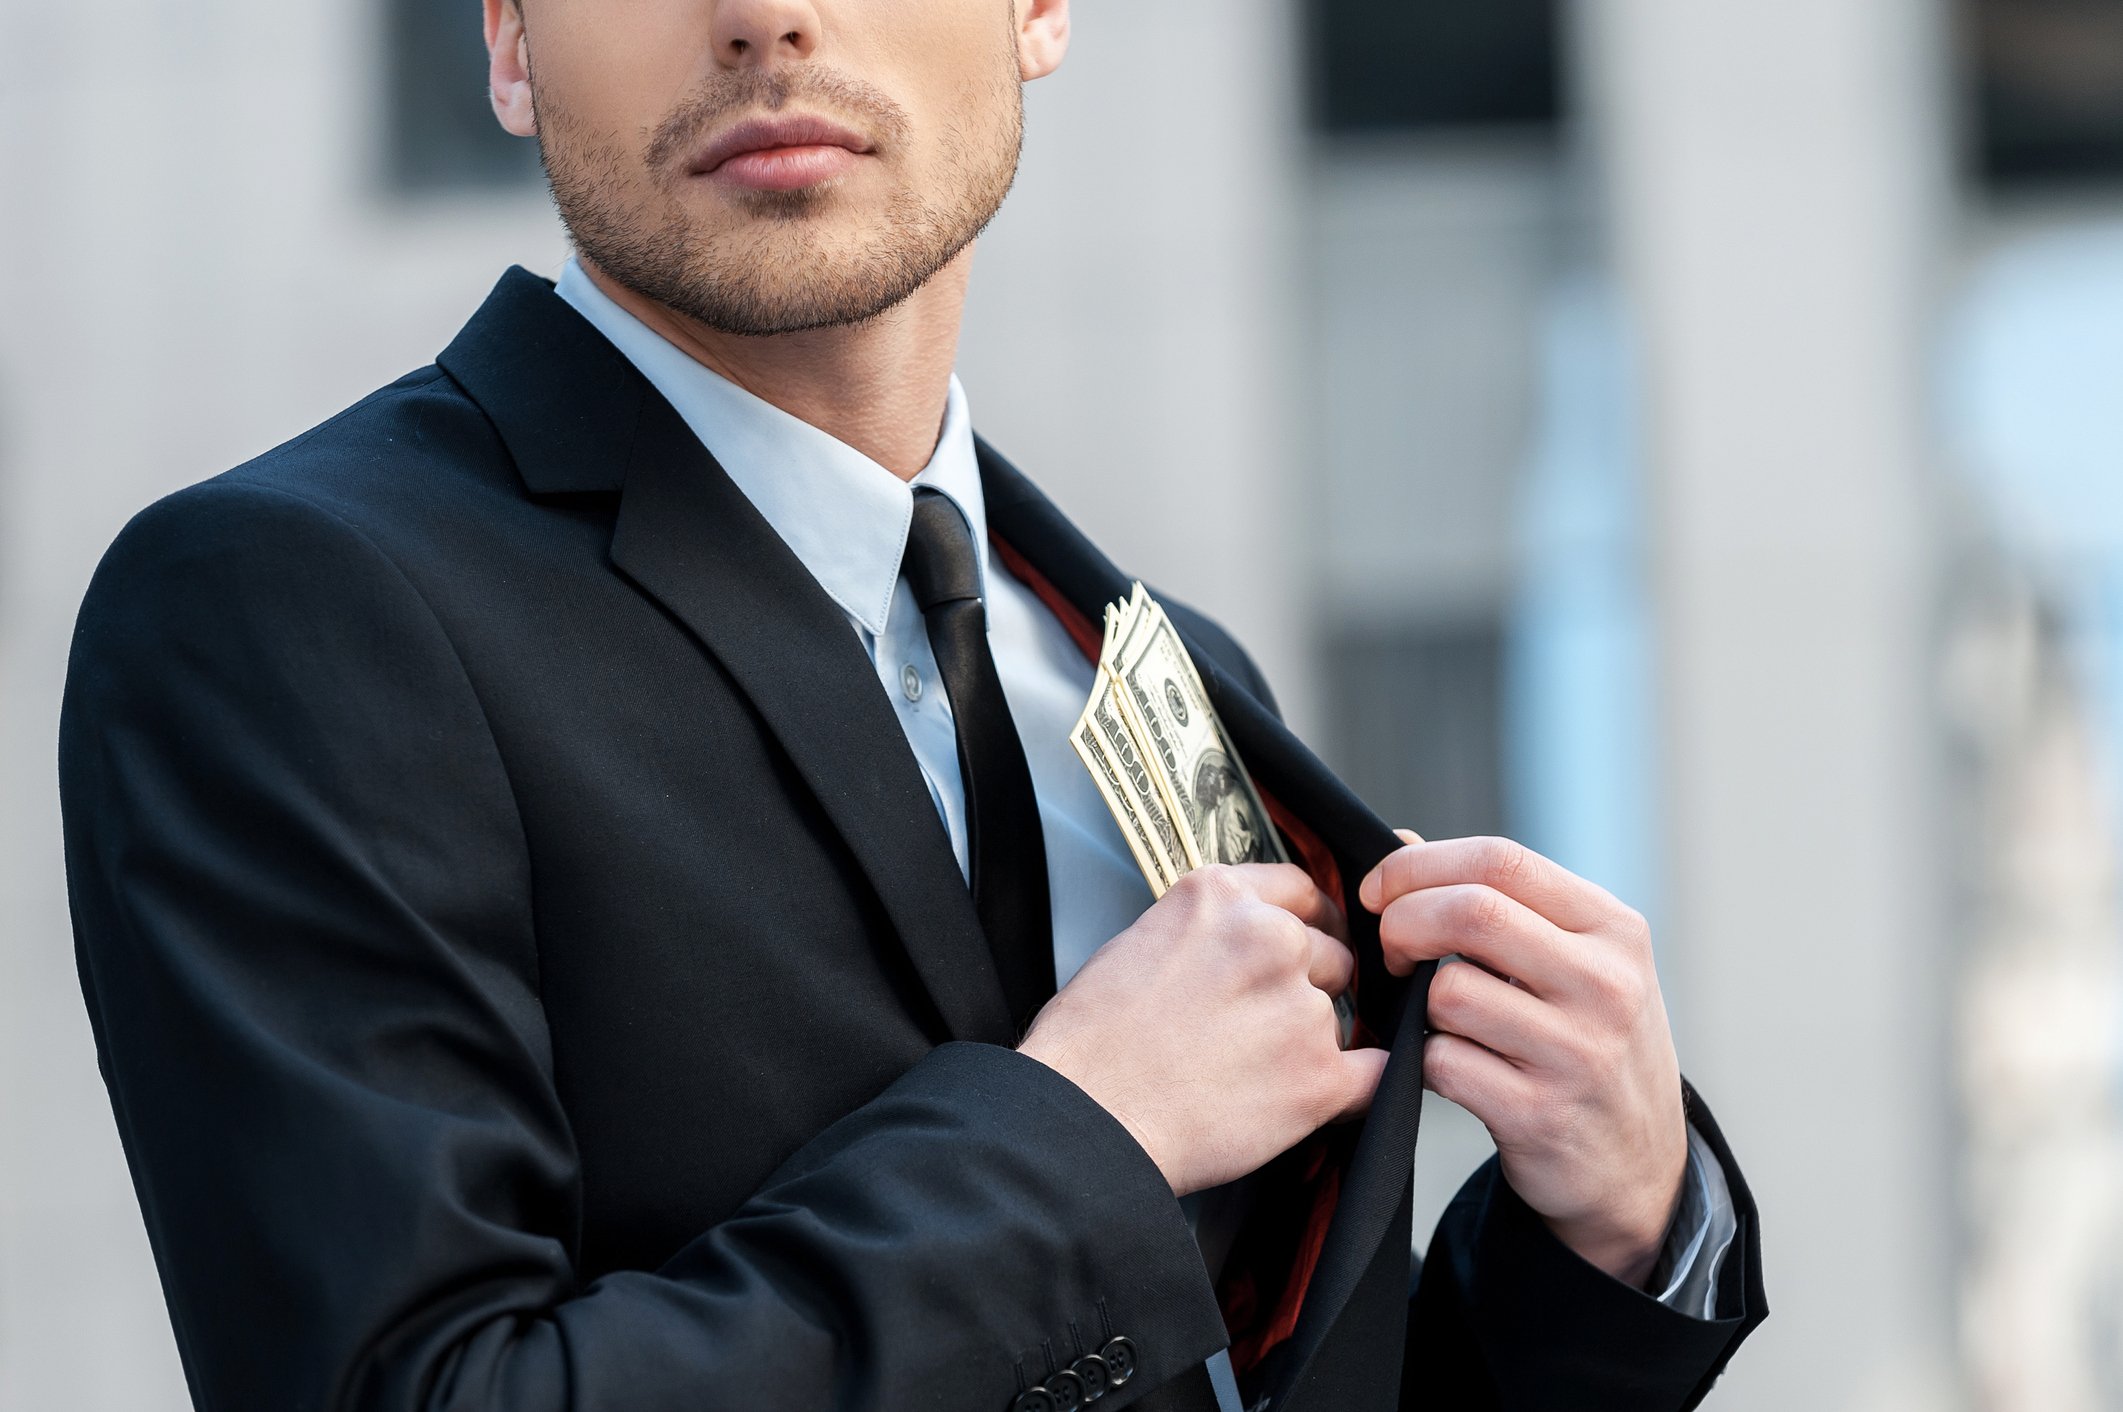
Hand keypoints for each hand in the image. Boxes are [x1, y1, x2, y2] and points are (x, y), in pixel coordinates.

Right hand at [1018, 864, 1387, 1197]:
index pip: (1301, 890)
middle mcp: (1269, 939)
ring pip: (1341, 1016)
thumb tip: (1239, 946)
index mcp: (1221, 898)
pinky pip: (1376, 1072)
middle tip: (1255, 1027)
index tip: (1309, 941)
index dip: (1307, 922)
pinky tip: (1323, 1094)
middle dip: (1304, 987)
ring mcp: (1300, 1006)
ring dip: (1312, 1040)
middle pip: (1328, 954)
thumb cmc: (1091, 1045)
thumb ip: (1207, 931)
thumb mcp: (1139, 941)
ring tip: (1251, 1073)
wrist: (1086, 1119)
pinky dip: (1358, 1085)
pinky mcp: (1319, 1075)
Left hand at [1360, 833, 1687, 1287]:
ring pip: (1447, 993)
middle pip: (1471, 913)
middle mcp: (1607, 984)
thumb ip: (1497, 900)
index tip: (1379, 891)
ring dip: (1416, 1006)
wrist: (1637, 1163)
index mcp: (1613, 928)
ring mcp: (1578, 1053)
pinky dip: (1424, 1062)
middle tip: (1390, 951)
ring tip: (1440, 1021)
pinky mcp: (1540, 1115)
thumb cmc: (1586, 1042)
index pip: (1499, 861)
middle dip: (1403, 924)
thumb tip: (1400, 845)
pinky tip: (1452, 1067)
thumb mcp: (1574, 960)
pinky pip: (1441, 1063)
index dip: (1418, 867)